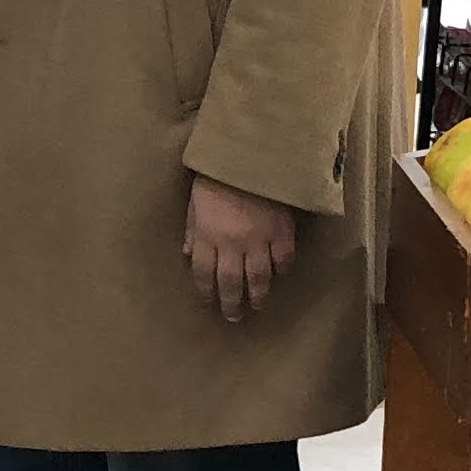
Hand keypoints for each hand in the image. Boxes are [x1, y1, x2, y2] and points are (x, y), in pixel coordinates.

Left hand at [184, 174, 294, 323]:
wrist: (249, 153)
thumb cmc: (217, 174)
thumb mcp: (195, 200)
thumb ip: (192, 228)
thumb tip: (186, 252)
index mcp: (207, 235)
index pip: (202, 273)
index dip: (205, 291)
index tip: (208, 302)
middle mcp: (231, 243)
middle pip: (230, 283)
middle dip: (231, 303)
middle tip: (233, 317)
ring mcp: (259, 239)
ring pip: (258, 278)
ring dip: (257, 295)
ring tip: (257, 305)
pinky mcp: (282, 232)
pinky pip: (283, 259)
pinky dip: (282, 270)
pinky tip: (279, 275)